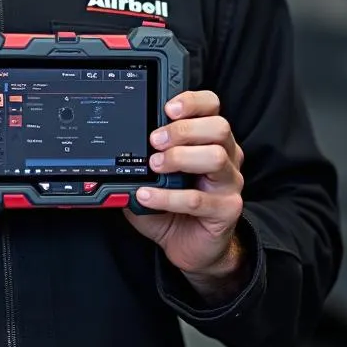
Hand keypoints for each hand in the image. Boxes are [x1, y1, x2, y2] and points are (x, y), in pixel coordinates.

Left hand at [124, 91, 245, 290]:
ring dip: (180, 158)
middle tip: (155, 141)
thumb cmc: (171, 204)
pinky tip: (147, 196)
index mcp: (210, 138)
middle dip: (183, 130)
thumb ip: (143, 156)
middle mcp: (227, 156)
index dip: (192, 101)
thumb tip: (116, 143)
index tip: (167, 108)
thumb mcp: (154, 174)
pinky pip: (198, 199)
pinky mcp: (227, 210)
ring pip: (216, 157)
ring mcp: (230, 183)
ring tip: (155, 165)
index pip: (212, 106)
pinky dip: (167, 196)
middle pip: (218, 127)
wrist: (188, 245)